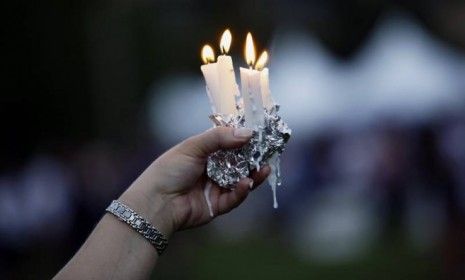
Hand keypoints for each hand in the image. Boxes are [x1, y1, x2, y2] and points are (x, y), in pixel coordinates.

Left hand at [121, 127, 270, 236]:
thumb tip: (249, 133)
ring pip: (240, 180)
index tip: (260, 132)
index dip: (244, 138)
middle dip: (253, 157)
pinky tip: (246, 183)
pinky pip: (234, 197)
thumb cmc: (169, 170)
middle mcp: (212, 169)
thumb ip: (221, 138)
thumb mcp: (194, 146)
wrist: (156, 202)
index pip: (229, 143)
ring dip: (253, 175)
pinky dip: (242, 191)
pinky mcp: (217, 205)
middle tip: (269, 151)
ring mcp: (215, 187)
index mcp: (204, 152)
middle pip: (238, 162)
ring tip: (264, 168)